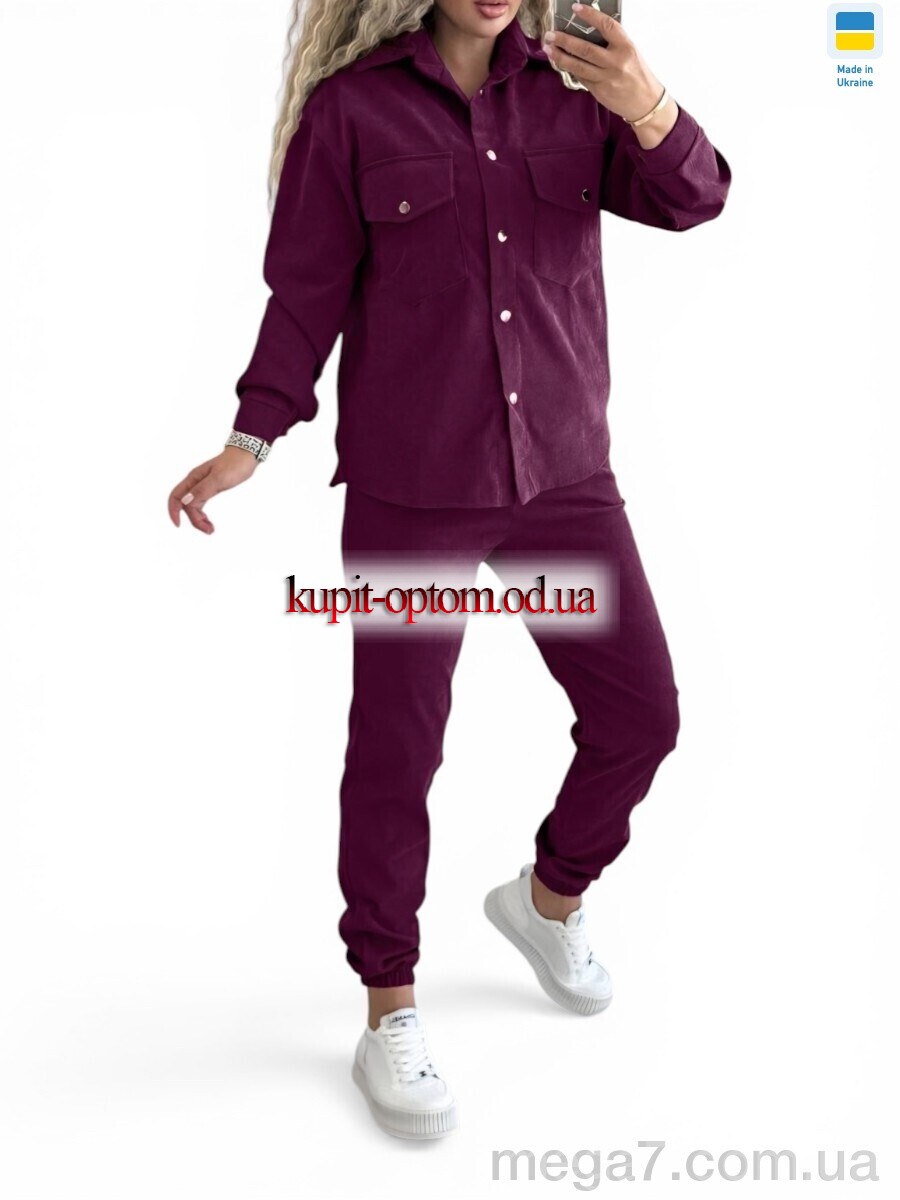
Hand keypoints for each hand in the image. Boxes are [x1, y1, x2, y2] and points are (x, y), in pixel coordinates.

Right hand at [167, 445, 259, 533]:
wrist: (247, 455)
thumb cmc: (234, 464)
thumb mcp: (219, 478)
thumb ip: (203, 489)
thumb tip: (186, 502)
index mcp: (193, 478)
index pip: (176, 496)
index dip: (173, 511)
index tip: (179, 525)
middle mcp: (195, 482)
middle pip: (186, 505)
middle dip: (194, 520)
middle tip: (209, 530)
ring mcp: (202, 485)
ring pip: (193, 506)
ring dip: (198, 519)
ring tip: (211, 529)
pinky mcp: (210, 488)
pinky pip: (200, 504)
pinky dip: (202, 514)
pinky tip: (208, 521)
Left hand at [543, 5, 676, 143]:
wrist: (646, 103)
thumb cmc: (638, 74)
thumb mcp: (631, 52)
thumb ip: (613, 43)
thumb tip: (589, 32)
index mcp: (626, 47)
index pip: (606, 26)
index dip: (590, 15)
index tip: (576, 8)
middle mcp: (616, 62)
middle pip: (585, 49)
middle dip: (565, 41)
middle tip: (550, 35)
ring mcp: (606, 78)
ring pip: (578, 66)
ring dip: (561, 56)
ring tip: (548, 48)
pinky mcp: (599, 91)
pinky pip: (581, 77)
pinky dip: (570, 69)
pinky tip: (560, 62)